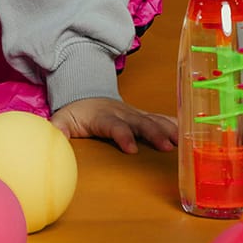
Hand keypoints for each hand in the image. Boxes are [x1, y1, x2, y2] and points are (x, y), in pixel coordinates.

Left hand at [50, 98, 176, 154]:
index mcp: (103, 116)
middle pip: (140, 122)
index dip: (123, 135)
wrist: (87, 94)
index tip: (132, 149)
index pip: (114, 125)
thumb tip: (53, 138)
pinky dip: (175, 124)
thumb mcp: (62, 119)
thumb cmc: (76, 112)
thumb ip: (57, 129)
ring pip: (154, 119)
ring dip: (169, 129)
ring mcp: (135, 113)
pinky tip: (190, 132)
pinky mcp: (143, 116)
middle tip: (167, 146)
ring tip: (184, 141)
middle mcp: (123, 113)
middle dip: (154, 133)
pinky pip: (161, 119)